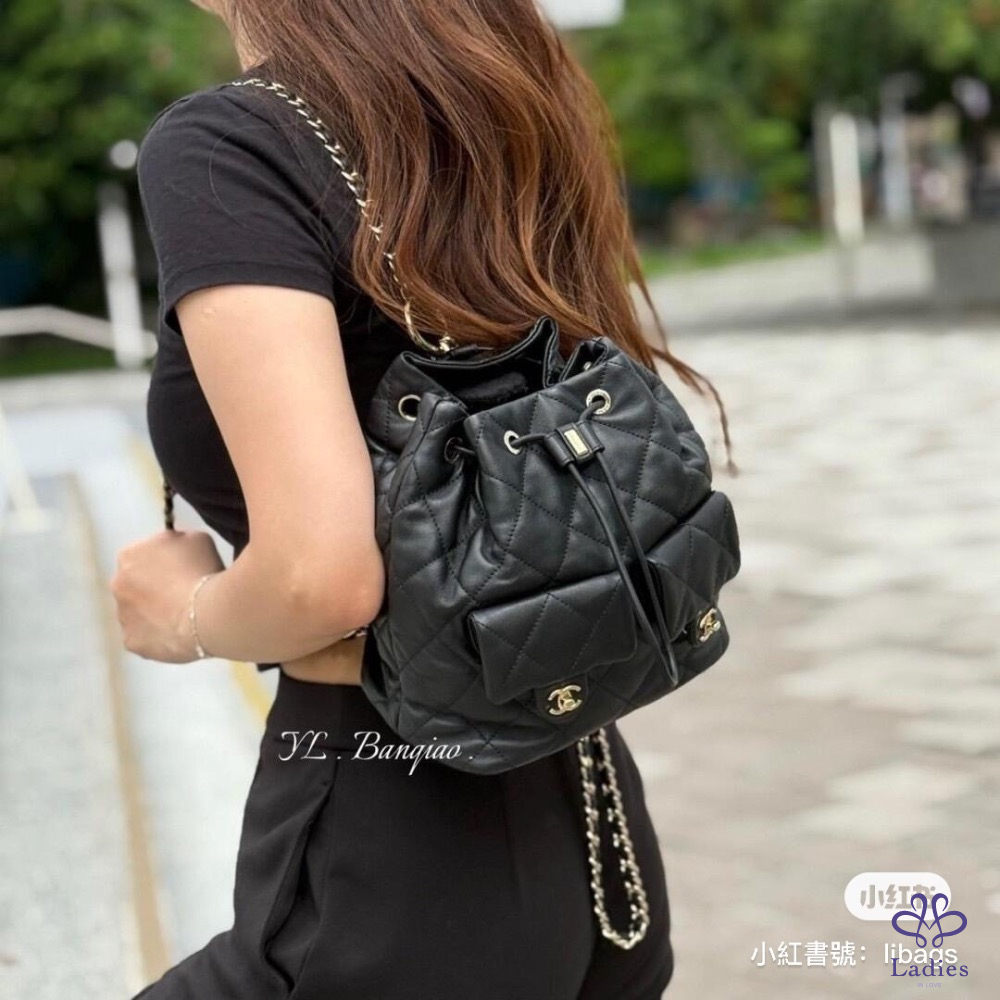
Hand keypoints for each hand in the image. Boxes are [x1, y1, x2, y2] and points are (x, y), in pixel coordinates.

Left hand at [109, 529, 224, 662]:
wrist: (206, 613)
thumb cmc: (201, 570)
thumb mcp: (196, 538)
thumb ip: (178, 541)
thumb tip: (175, 548)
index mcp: (129, 555)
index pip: (143, 556)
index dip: (165, 562)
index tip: (184, 569)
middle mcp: (117, 585)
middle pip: (136, 585)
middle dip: (155, 588)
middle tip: (184, 593)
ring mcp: (122, 617)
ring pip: (139, 613)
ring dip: (156, 612)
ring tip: (185, 616)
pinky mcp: (132, 643)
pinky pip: (146, 637)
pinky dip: (160, 635)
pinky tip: (181, 633)